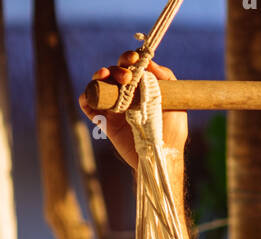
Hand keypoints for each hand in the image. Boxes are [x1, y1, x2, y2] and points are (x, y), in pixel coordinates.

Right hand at [79, 53, 187, 169]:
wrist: (160, 157)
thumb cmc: (171, 132)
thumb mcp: (175, 102)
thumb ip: (166, 79)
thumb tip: (150, 62)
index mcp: (140, 87)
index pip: (130, 66)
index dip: (129, 58)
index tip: (135, 59)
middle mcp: (125, 95)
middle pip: (113, 72)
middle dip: (118, 68)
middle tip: (127, 77)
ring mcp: (114, 107)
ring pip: (98, 84)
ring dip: (98, 76)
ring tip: (105, 76)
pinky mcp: (104, 121)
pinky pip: (88, 105)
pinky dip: (86, 96)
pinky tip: (91, 94)